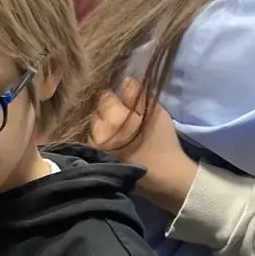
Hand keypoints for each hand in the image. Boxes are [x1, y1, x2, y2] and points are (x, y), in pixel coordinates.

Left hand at [90, 79, 198, 210]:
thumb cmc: (162, 142)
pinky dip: (99, 140)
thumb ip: (136, 94)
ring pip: (92, 128)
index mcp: (113, 117)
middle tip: (119, 116)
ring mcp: (94, 147)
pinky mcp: (95, 160)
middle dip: (105, 111)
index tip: (122, 101)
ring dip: (100, 127)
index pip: (104, 96)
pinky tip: (111, 143)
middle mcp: (98, 132)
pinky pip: (92, 143)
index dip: (114, 97)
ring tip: (115, 131)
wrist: (162, 175)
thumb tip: (123, 80)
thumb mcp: (155, 113)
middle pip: (96, 112)